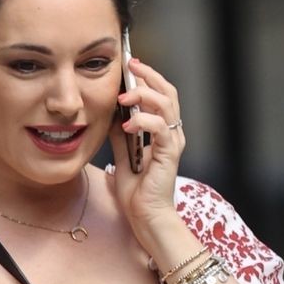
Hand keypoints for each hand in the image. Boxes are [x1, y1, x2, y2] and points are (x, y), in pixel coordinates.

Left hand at [109, 53, 185, 234]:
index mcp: (163, 132)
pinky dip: (143, 120)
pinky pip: (160, 127)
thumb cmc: (137, 193)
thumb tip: (110, 115)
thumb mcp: (122, 157)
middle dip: (149, 75)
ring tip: (124, 95)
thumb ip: (119, 136)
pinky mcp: (169, 153)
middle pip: (168, 92)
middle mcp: (172, 133)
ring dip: (144, 94)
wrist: (146, 218)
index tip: (129, 66)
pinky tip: (127, 124)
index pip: (160, 95)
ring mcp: (172, 142)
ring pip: (166, 103)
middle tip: (130, 66)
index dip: (147, 78)